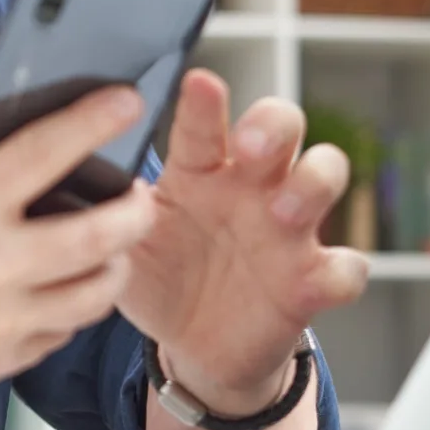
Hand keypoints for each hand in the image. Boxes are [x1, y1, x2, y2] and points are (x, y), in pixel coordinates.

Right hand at [0, 86, 157, 408]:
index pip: (46, 155)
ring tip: (111, 239)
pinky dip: (74, 304)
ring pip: (95, 292)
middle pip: (101, 235)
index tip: (123, 102)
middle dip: (135, 206)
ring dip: (115, 260)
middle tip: (138, 189)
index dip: (93, 121)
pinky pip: (61, 331)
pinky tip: (63, 282)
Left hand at [117, 69, 369, 413]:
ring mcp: (287, 230)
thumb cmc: (158, 277)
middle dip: (273, 124)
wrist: (192, 346)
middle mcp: (248, 187)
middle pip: (281, 126)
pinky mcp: (312, 280)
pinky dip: (343, 269)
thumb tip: (82, 177)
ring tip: (283, 210)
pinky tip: (321, 276)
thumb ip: (109, 212)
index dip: (204, 104)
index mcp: (198, 172)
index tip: (199, 82)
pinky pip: (348, 266)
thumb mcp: (124, 245)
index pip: (202, 125)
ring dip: (312, 184)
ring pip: (323, 175)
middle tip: (249, 145)